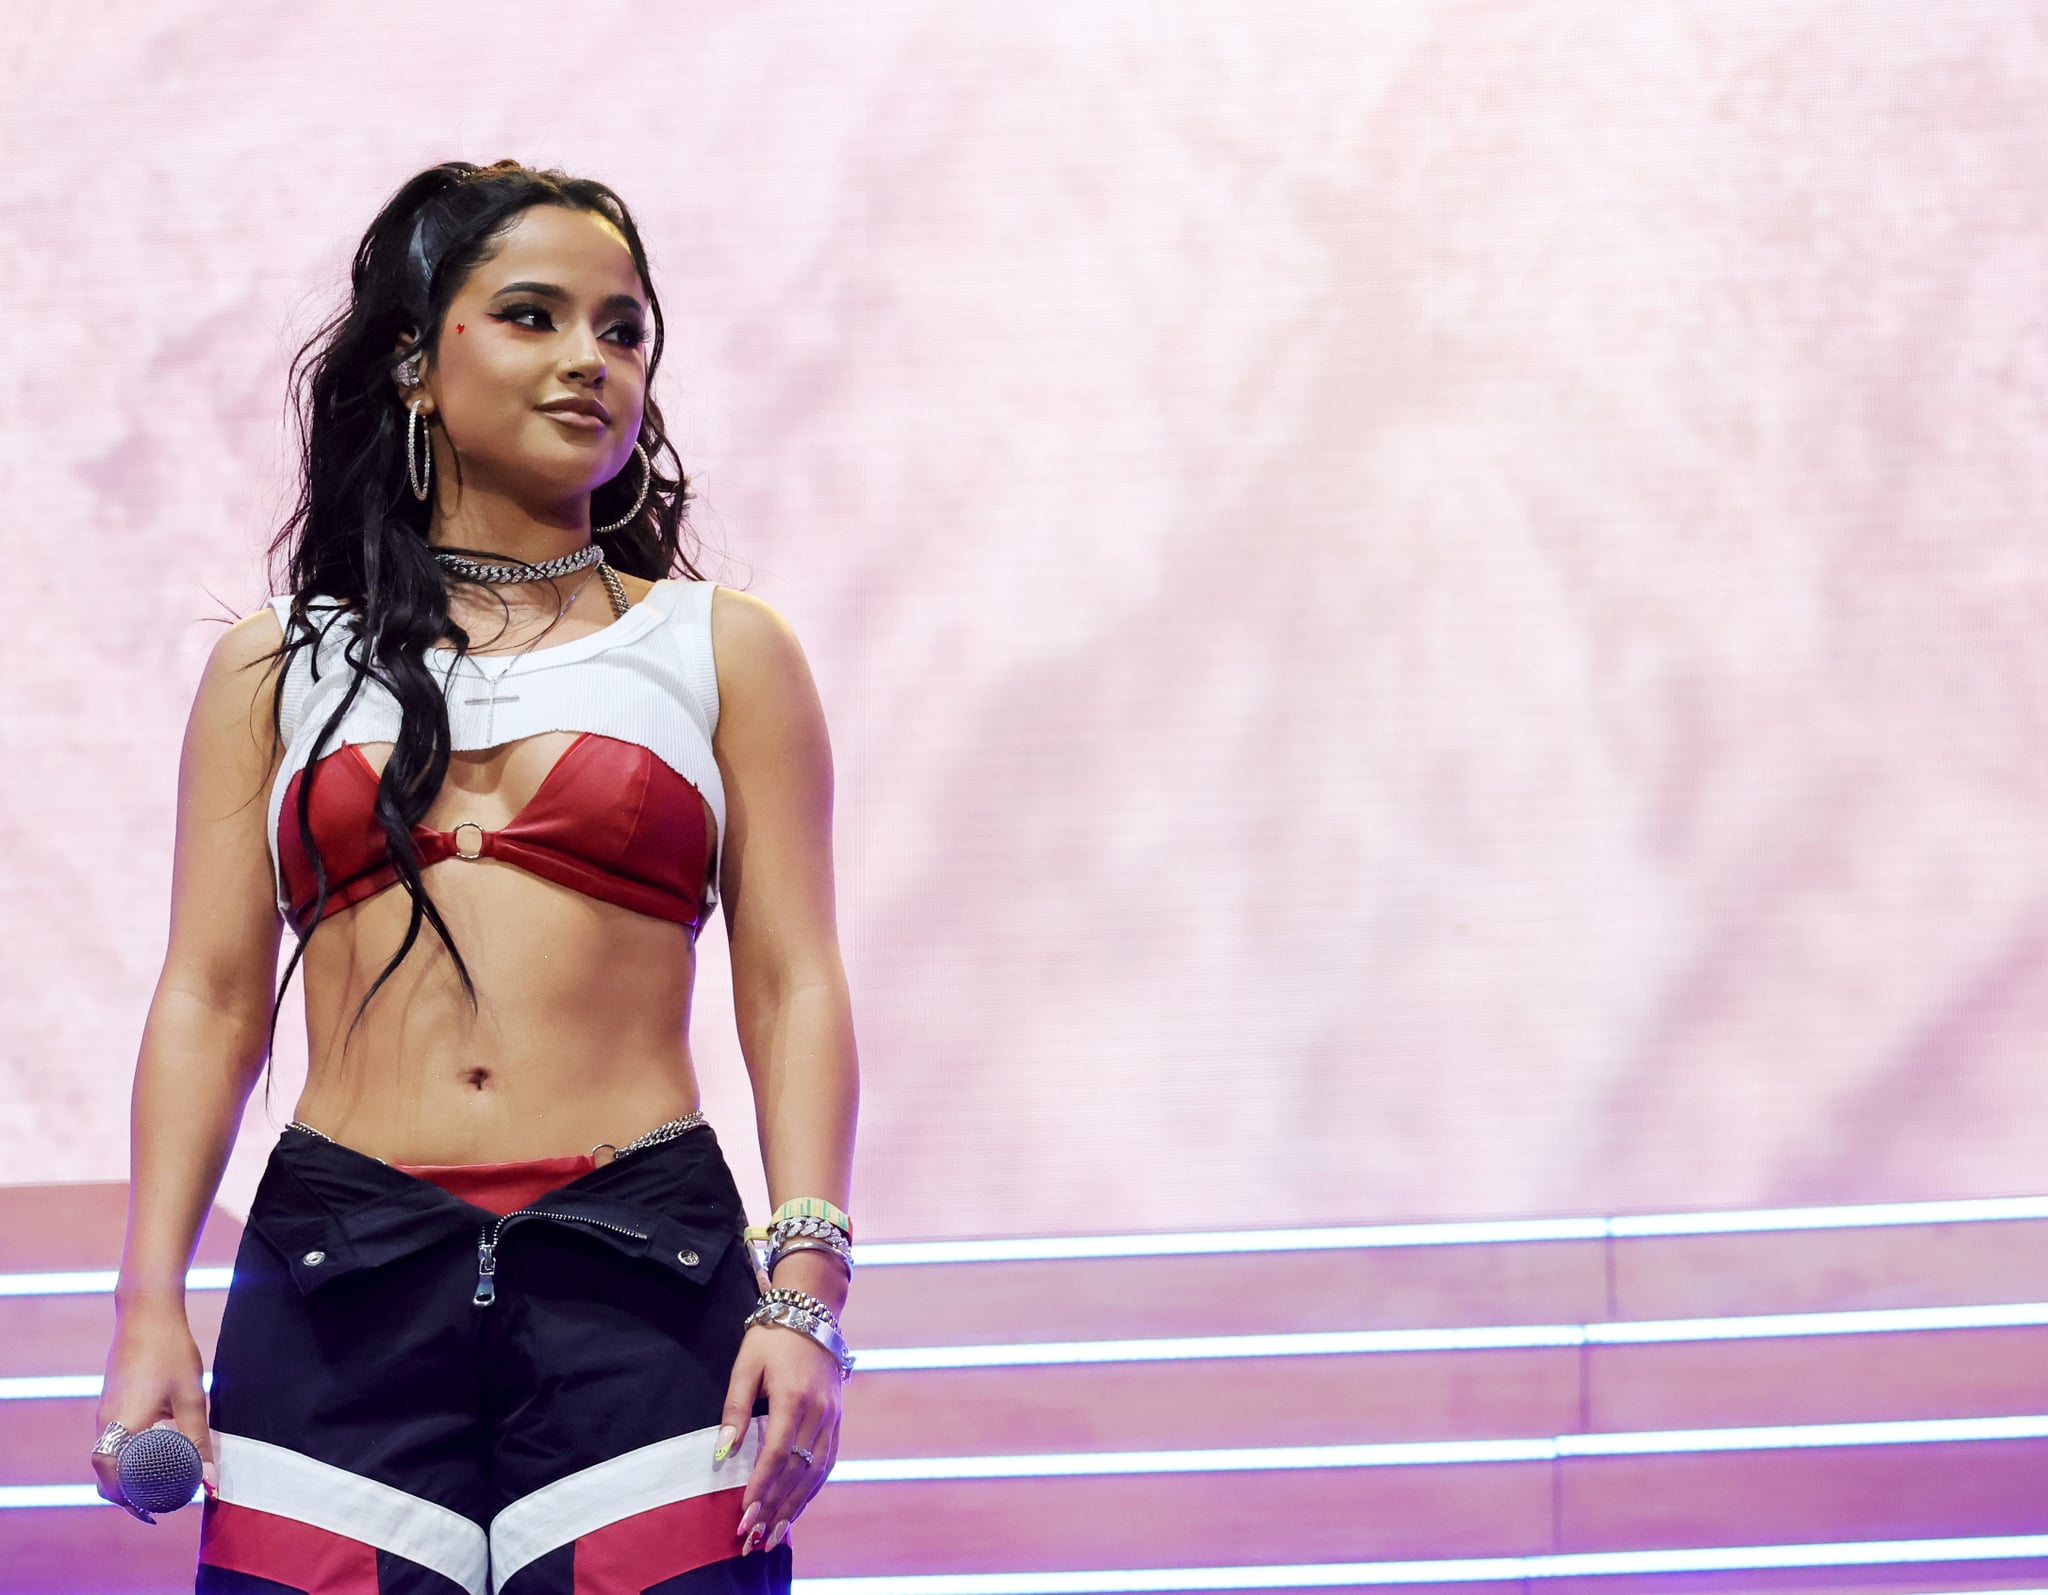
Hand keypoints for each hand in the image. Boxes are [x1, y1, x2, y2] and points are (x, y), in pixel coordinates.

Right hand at [92, 1302, 216, 1522]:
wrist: (147, 1311)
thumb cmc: (171, 1353)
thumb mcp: (191, 1399)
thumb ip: (199, 1442)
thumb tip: (210, 1482)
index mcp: (120, 1430)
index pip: (117, 1486)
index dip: (138, 1502)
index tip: (166, 1506)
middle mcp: (103, 1426)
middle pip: (108, 1479)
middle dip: (132, 1494)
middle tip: (165, 1498)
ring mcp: (103, 1414)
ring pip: (108, 1460)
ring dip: (131, 1473)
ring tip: (164, 1476)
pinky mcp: (110, 1403)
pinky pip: (112, 1441)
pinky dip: (128, 1453)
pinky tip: (157, 1447)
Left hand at [718, 1318, 844, 1553]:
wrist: (812, 1312)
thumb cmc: (771, 1338)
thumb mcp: (746, 1366)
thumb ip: (735, 1409)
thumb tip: (723, 1453)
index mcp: (793, 1397)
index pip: (777, 1453)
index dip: (761, 1486)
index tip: (745, 1514)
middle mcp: (818, 1411)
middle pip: (798, 1470)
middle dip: (776, 1507)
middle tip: (754, 1537)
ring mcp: (832, 1416)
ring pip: (816, 1471)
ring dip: (796, 1506)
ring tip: (776, 1534)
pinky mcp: (837, 1419)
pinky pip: (827, 1461)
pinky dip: (813, 1489)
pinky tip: (798, 1507)